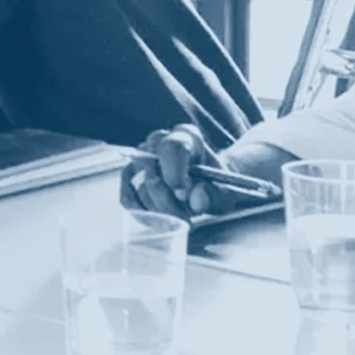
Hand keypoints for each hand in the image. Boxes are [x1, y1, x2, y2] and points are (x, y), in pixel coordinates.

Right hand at [119, 124, 262, 219]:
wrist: (209, 188)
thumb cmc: (217, 186)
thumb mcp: (227, 192)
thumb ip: (216, 195)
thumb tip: (197, 197)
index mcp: (186, 137)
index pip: (172, 147)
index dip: (174, 173)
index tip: (183, 195)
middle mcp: (160, 141)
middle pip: (148, 162)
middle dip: (163, 195)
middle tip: (182, 215)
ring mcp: (142, 157)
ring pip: (136, 181)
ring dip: (154, 206)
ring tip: (175, 218)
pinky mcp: (132, 176)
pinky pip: (127, 194)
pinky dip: (139, 210)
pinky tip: (157, 218)